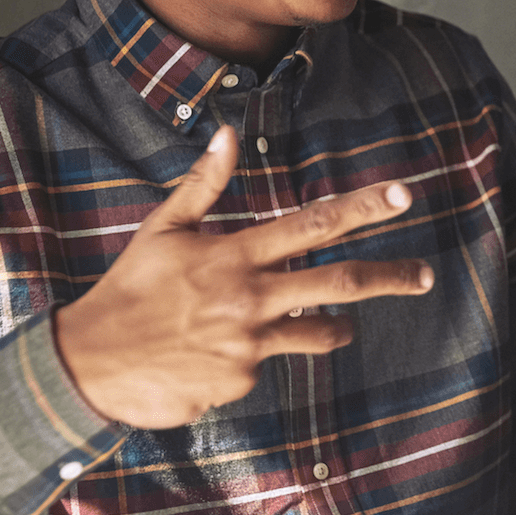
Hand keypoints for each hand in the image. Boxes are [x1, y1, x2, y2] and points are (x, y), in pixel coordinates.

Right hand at [53, 125, 434, 428]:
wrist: (90, 365)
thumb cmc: (128, 290)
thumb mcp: (162, 230)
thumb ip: (203, 185)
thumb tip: (226, 134)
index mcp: (233, 254)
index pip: (312, 223)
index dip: (362, 209)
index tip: (403, 196)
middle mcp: (249, 297)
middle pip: (340, 281)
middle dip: (390, 276)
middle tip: (425, 275)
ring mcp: (249, 343)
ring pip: (319, 330)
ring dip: (336, 325)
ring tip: (342, 323)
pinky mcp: (242, 380)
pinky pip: (269, 362)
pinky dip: (257, 354)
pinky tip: (218, 352)